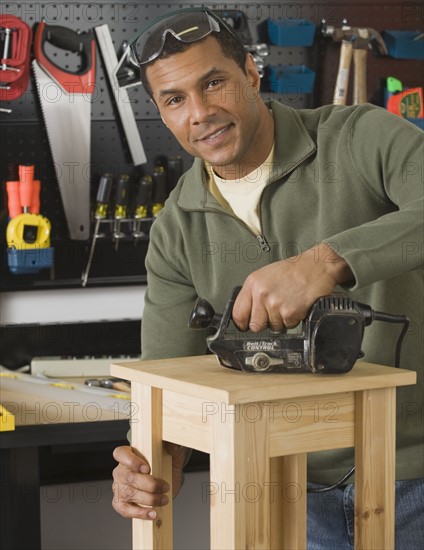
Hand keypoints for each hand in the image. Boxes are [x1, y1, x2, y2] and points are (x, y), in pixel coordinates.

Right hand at [112, 443, 185, 519]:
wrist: (166, 480)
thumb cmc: (165, 463)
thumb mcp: (170, 452)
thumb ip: (172, 447)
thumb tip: (174, 444)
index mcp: (127, 454)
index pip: (120, 454)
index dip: (132, 461)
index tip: (147, 468)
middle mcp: (120, 470)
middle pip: (128, 477)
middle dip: (149, 484)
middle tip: (165, 487)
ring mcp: (119, 487)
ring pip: (129, 494)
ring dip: (149, 499)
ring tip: (164, 499)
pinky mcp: (121, 503)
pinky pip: (126, 510)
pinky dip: (140, 513)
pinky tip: (152, 513)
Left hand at [233, 243, 352, 331]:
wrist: (317, 266)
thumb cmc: (294, 270)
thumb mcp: (266, 276)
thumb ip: (253, 294)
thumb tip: (246, 313)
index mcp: (253, 283)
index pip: (237, 314)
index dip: (243, 323)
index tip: (247, 324)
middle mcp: (261, 293)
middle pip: (255, 325)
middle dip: (265, 323)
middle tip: (275, 311)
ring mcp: (275, 303)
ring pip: (273, 327)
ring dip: (282, 320)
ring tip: (289, 302)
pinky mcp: (290, 312)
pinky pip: (288, 326)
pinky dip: (294, 319)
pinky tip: (297, 304)